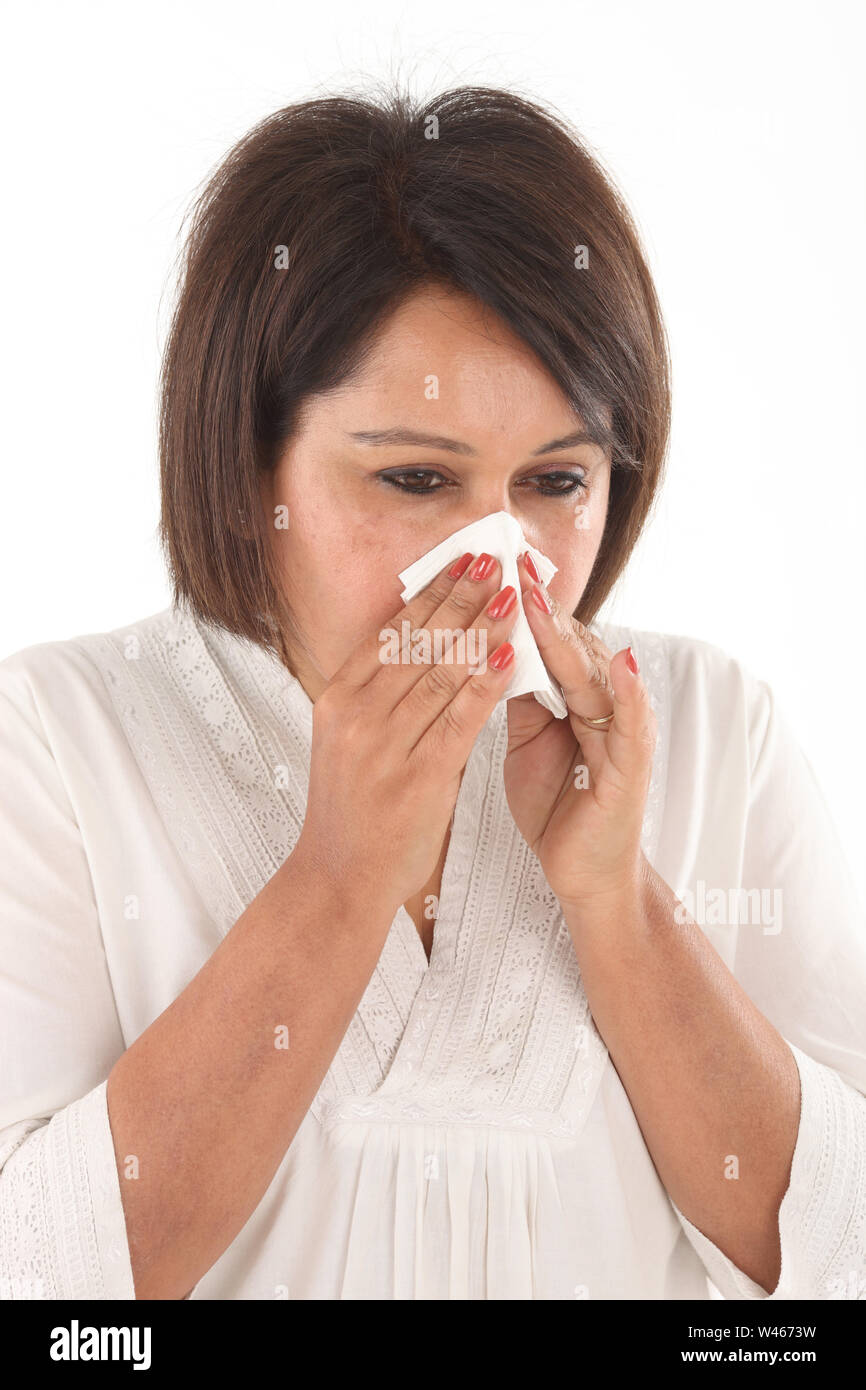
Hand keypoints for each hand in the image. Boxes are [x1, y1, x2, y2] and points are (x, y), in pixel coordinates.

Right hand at [295, 553, 519, 914]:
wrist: (337, 878)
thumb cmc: (352, 811)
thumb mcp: (352, 743)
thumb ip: (387, 698)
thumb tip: (432, 647)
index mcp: (337, 701)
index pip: (389, 632)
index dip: (429, 593)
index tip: (459, 561)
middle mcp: (356, 717)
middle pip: (416, 642)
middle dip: (459, 596)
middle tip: (492, 560)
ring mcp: (383, 747)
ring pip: (440, 672)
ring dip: (480, 629)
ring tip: (511, 596)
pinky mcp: (417, 778)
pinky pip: (458, 719)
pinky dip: (485, 684)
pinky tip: (508, 658)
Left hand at [501, 553, 656, 907]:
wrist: (584, 874)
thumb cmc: (558, 806)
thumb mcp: (527, 742)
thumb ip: (519, 698)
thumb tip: (490, 649)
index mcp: (573, 699)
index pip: (547, 641)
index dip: (521, 604)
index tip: (491, 563)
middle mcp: (603, 706)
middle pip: (570, 645)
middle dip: (540, 604)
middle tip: (511, 560)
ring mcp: (623, 734)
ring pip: (595, 673)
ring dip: (570, 636)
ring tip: (543, 598)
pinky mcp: (633, 768)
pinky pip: (634, 726)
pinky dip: (631, 693)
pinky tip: (623, 664)